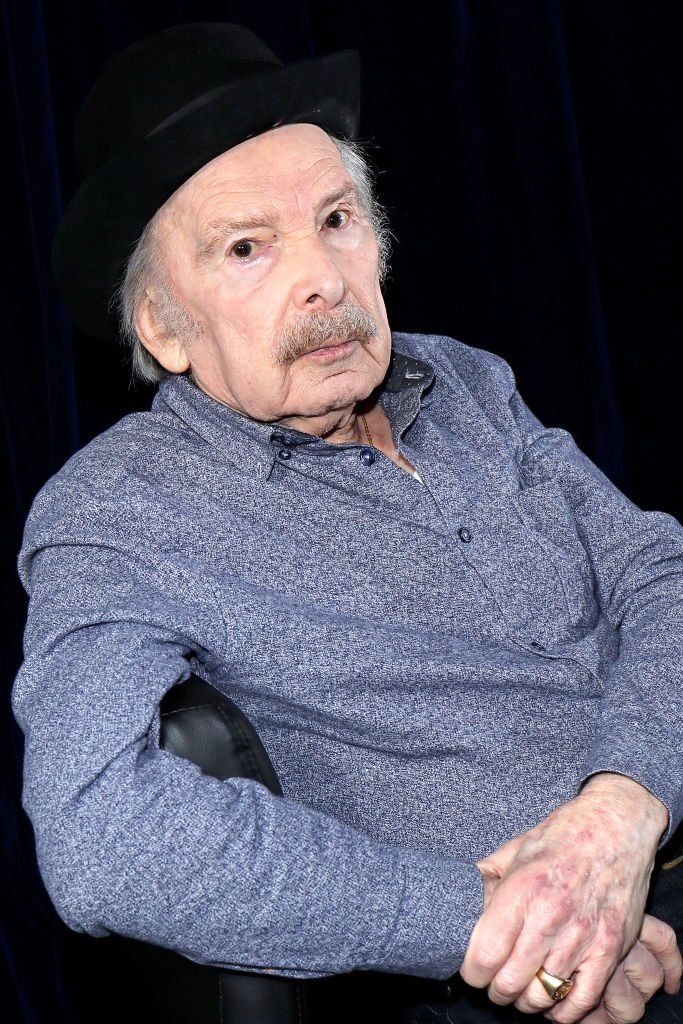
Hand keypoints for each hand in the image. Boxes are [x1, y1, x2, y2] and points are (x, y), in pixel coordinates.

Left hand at [460, 774, 667, 1021]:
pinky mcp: (610, 948)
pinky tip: (552, 1001)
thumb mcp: (516, 848)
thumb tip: (458, 900)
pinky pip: (582, 999)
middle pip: (510, 981)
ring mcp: (583, 935)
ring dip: (526, 1000)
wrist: (617, 826)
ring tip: (521, 989)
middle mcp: (551, 915)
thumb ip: (486, 878)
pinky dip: (563, 1010)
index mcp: (523, 888)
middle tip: (493, 983)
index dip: (472, 971)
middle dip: (495, 990)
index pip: (486, 953)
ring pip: (544, 994)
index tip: (472, 970)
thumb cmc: (562, 835)